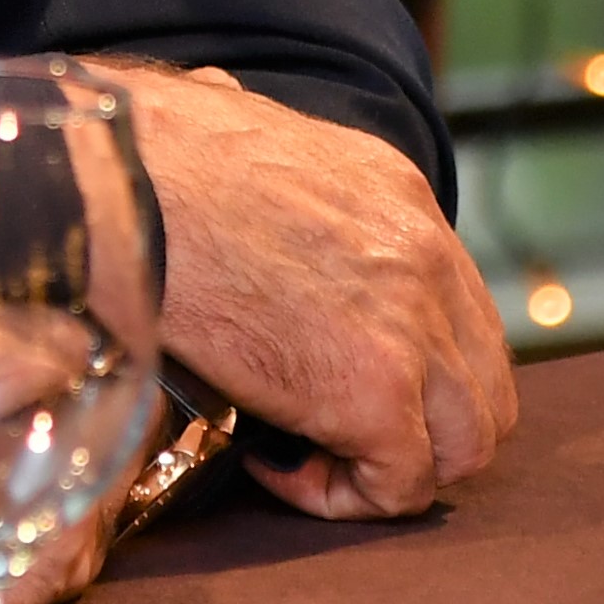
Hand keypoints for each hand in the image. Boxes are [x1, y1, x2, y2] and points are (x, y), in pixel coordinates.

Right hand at [71, 59, 516, 519]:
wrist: (119, 186)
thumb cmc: (140, 156)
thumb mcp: (230, 121)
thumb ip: (252, 145)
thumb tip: (213, 107)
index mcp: (395, 195)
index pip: (457, 310)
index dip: (408, 365)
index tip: (326, 374)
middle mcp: (425, 258)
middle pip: (484, 385)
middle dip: (419, 430)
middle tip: (330, 434)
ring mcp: (412, 328)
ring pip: (464, 445)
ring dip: (388, 468)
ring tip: (302, 454)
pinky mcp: (374, 392)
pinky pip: (399, 485)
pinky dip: (343, 495)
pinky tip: (274, 466)